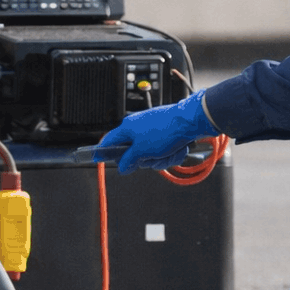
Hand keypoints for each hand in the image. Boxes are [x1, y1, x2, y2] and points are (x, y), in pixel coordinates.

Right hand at [94, 92, 217, 173]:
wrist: (191, 121)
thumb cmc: (166, 131)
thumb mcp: (142, 151)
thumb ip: (129, 160)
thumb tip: (121, 167)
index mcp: (128, 128)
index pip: (109, 141)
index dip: (104, 152)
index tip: (98, 158)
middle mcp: (138, 127)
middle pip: (134, 153)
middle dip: (146, 160)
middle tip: (153, 157)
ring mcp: (153, 131)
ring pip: (151, 155)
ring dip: (162, 159)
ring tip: (169, 152)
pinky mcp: (165, 133)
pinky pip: (164, 151)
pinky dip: (171, 153)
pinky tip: (177, 148)